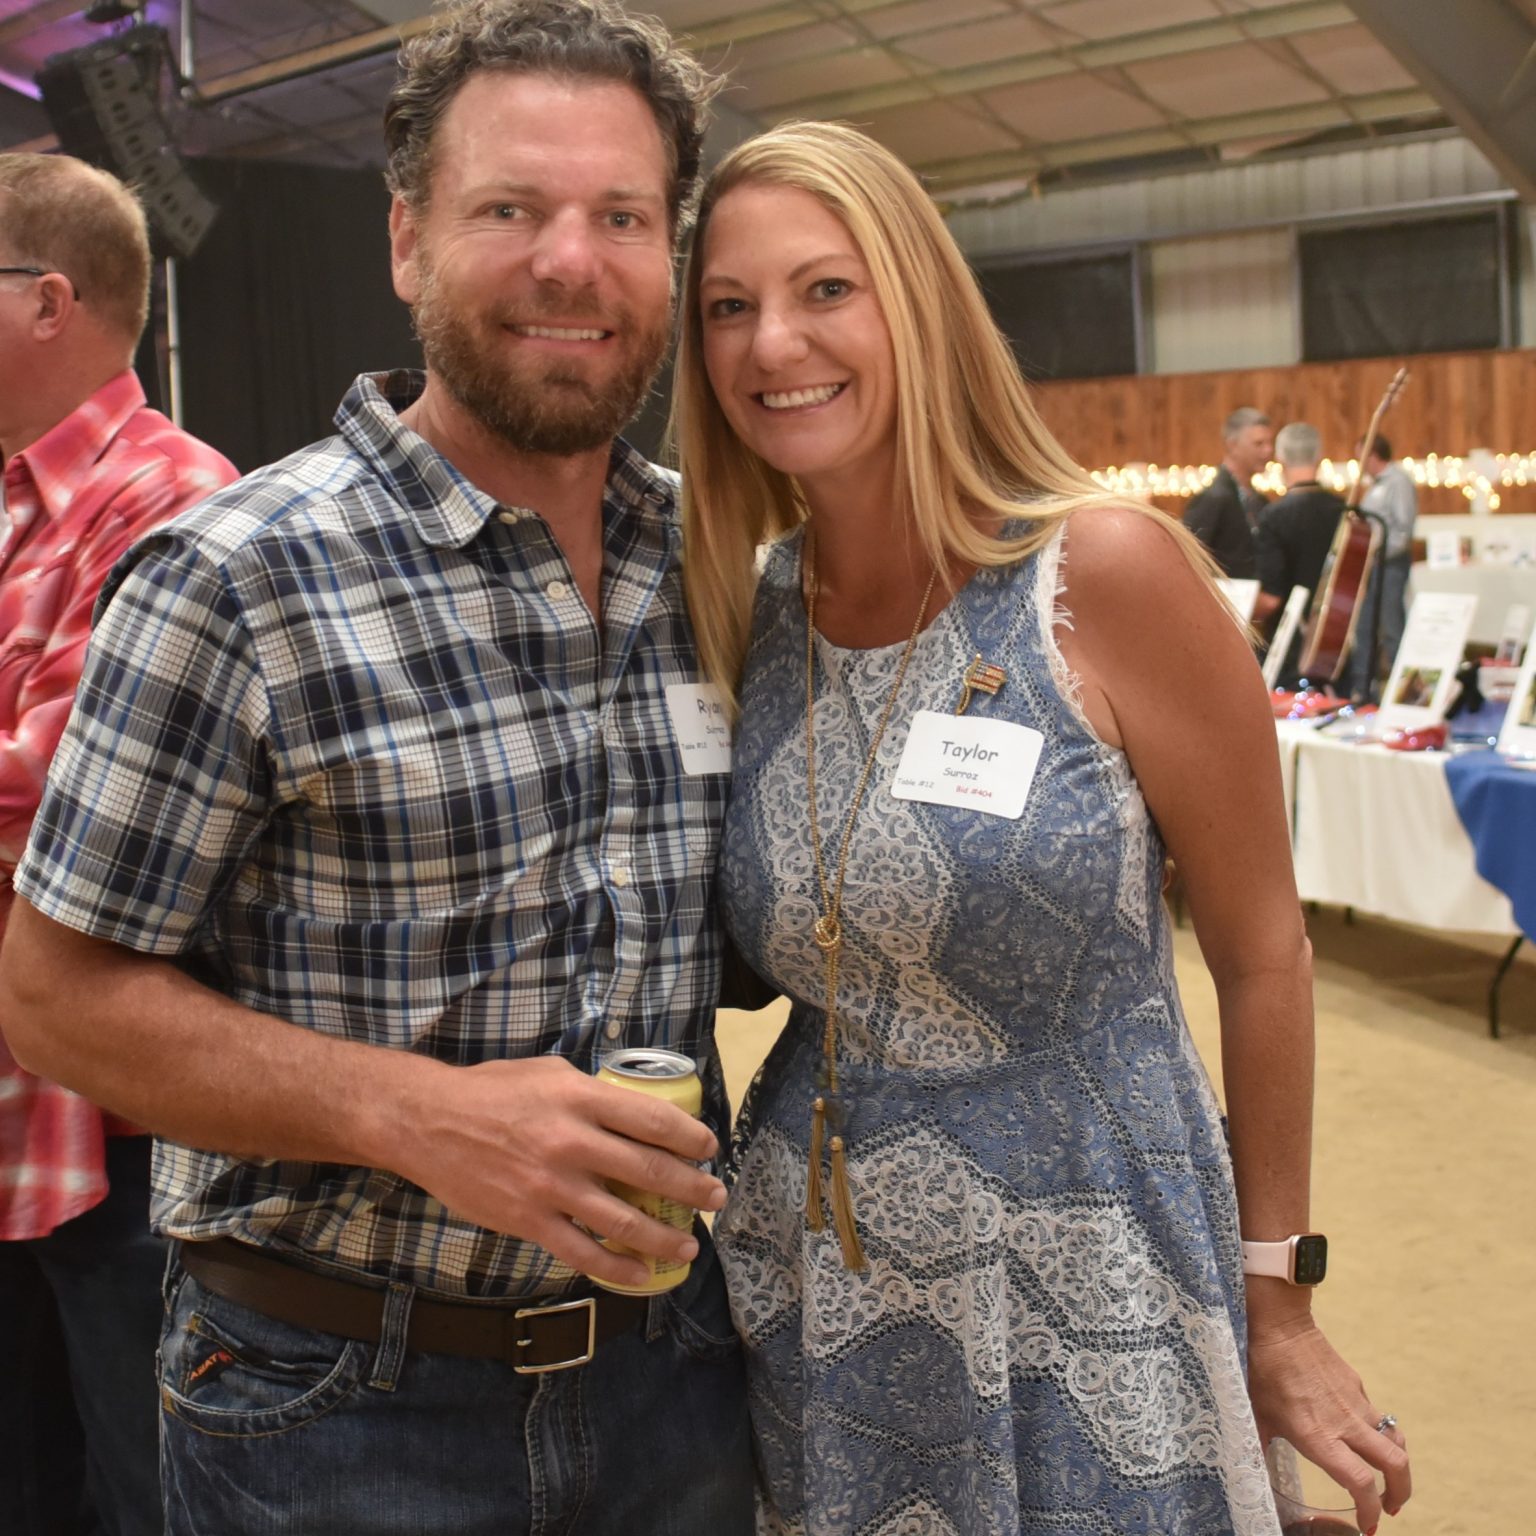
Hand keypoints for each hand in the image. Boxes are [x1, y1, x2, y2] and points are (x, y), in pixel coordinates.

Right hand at [390, 1055, 724, 1289]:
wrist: (428, 1123)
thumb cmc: (490, 1091)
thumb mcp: (548, 1072)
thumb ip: (589, 1094)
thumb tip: (628, 1110)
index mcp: (579, 1098)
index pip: (651, 1120)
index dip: (689, 1138)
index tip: (709, 1148)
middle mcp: (571, 1142)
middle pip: (648, 1170)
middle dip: (692, 1188)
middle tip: (716, 1197)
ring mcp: (551, 1186)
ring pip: (623, 1220)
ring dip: (664, 1236)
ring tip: (690, 1244)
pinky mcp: (529, 1220)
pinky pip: (583, 1251)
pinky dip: (617, 1267)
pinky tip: (641, 1272)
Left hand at [1247, 1310, 1410, 1534]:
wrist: (1281, 1327)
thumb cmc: (1264, 1372)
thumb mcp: (1257, 1415)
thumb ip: (1261, 1447)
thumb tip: (1253, 1470)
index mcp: (1320, 1437)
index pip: (1360, 1483)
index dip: (1370, 1509)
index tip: (1368, 1525)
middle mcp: (1345, 1424)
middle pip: (1396, 1465)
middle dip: (1401, 1493)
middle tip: (1391, 1507)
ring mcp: (1356, 1403)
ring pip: (1395, 1440)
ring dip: (1397, 1464)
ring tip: (1387, 1477)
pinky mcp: (1358, 1386)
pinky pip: (1376, 1417)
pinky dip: (1377, 1433)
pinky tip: (1357, 1433)